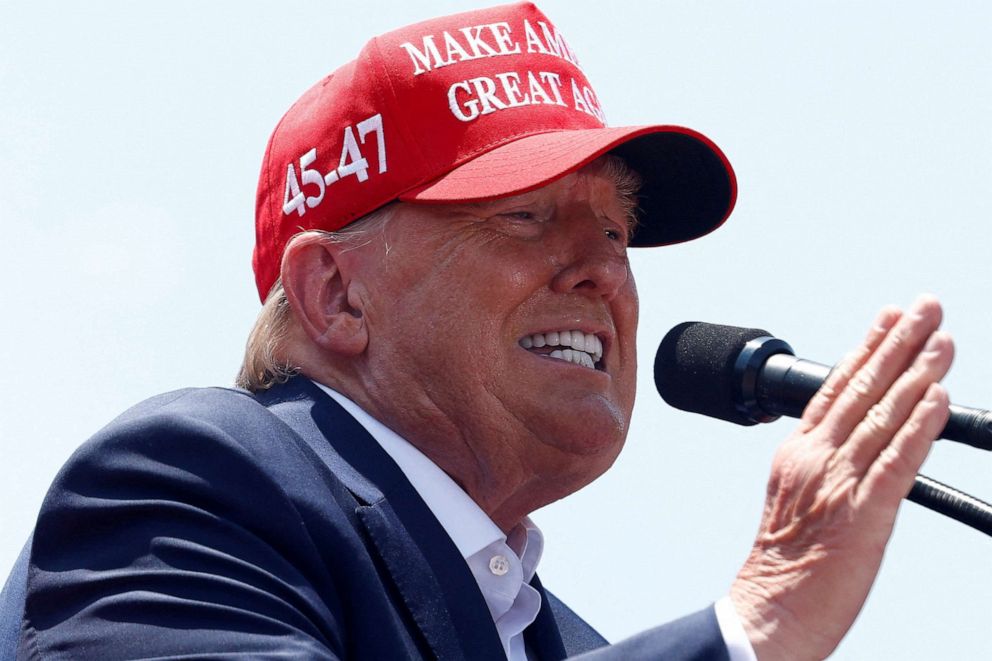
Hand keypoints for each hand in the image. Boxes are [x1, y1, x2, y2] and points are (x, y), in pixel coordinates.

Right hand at [729, 295, 952, 659]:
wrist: (771, 607)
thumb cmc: (785, 561)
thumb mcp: (794, 497)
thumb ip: (823, 461)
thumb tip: (860, 436)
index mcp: (797, 451)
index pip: (835, 388)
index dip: (866, 347)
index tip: (889, 316)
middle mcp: (816, 457)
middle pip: (862, 389)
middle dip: (898, 343)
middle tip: (926, 307)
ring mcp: (839, 481)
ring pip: (883, 416)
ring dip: (917, 373)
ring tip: (944, 340)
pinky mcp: (864, 512)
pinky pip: (897, 461)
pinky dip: (919, 426)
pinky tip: (938, 397)